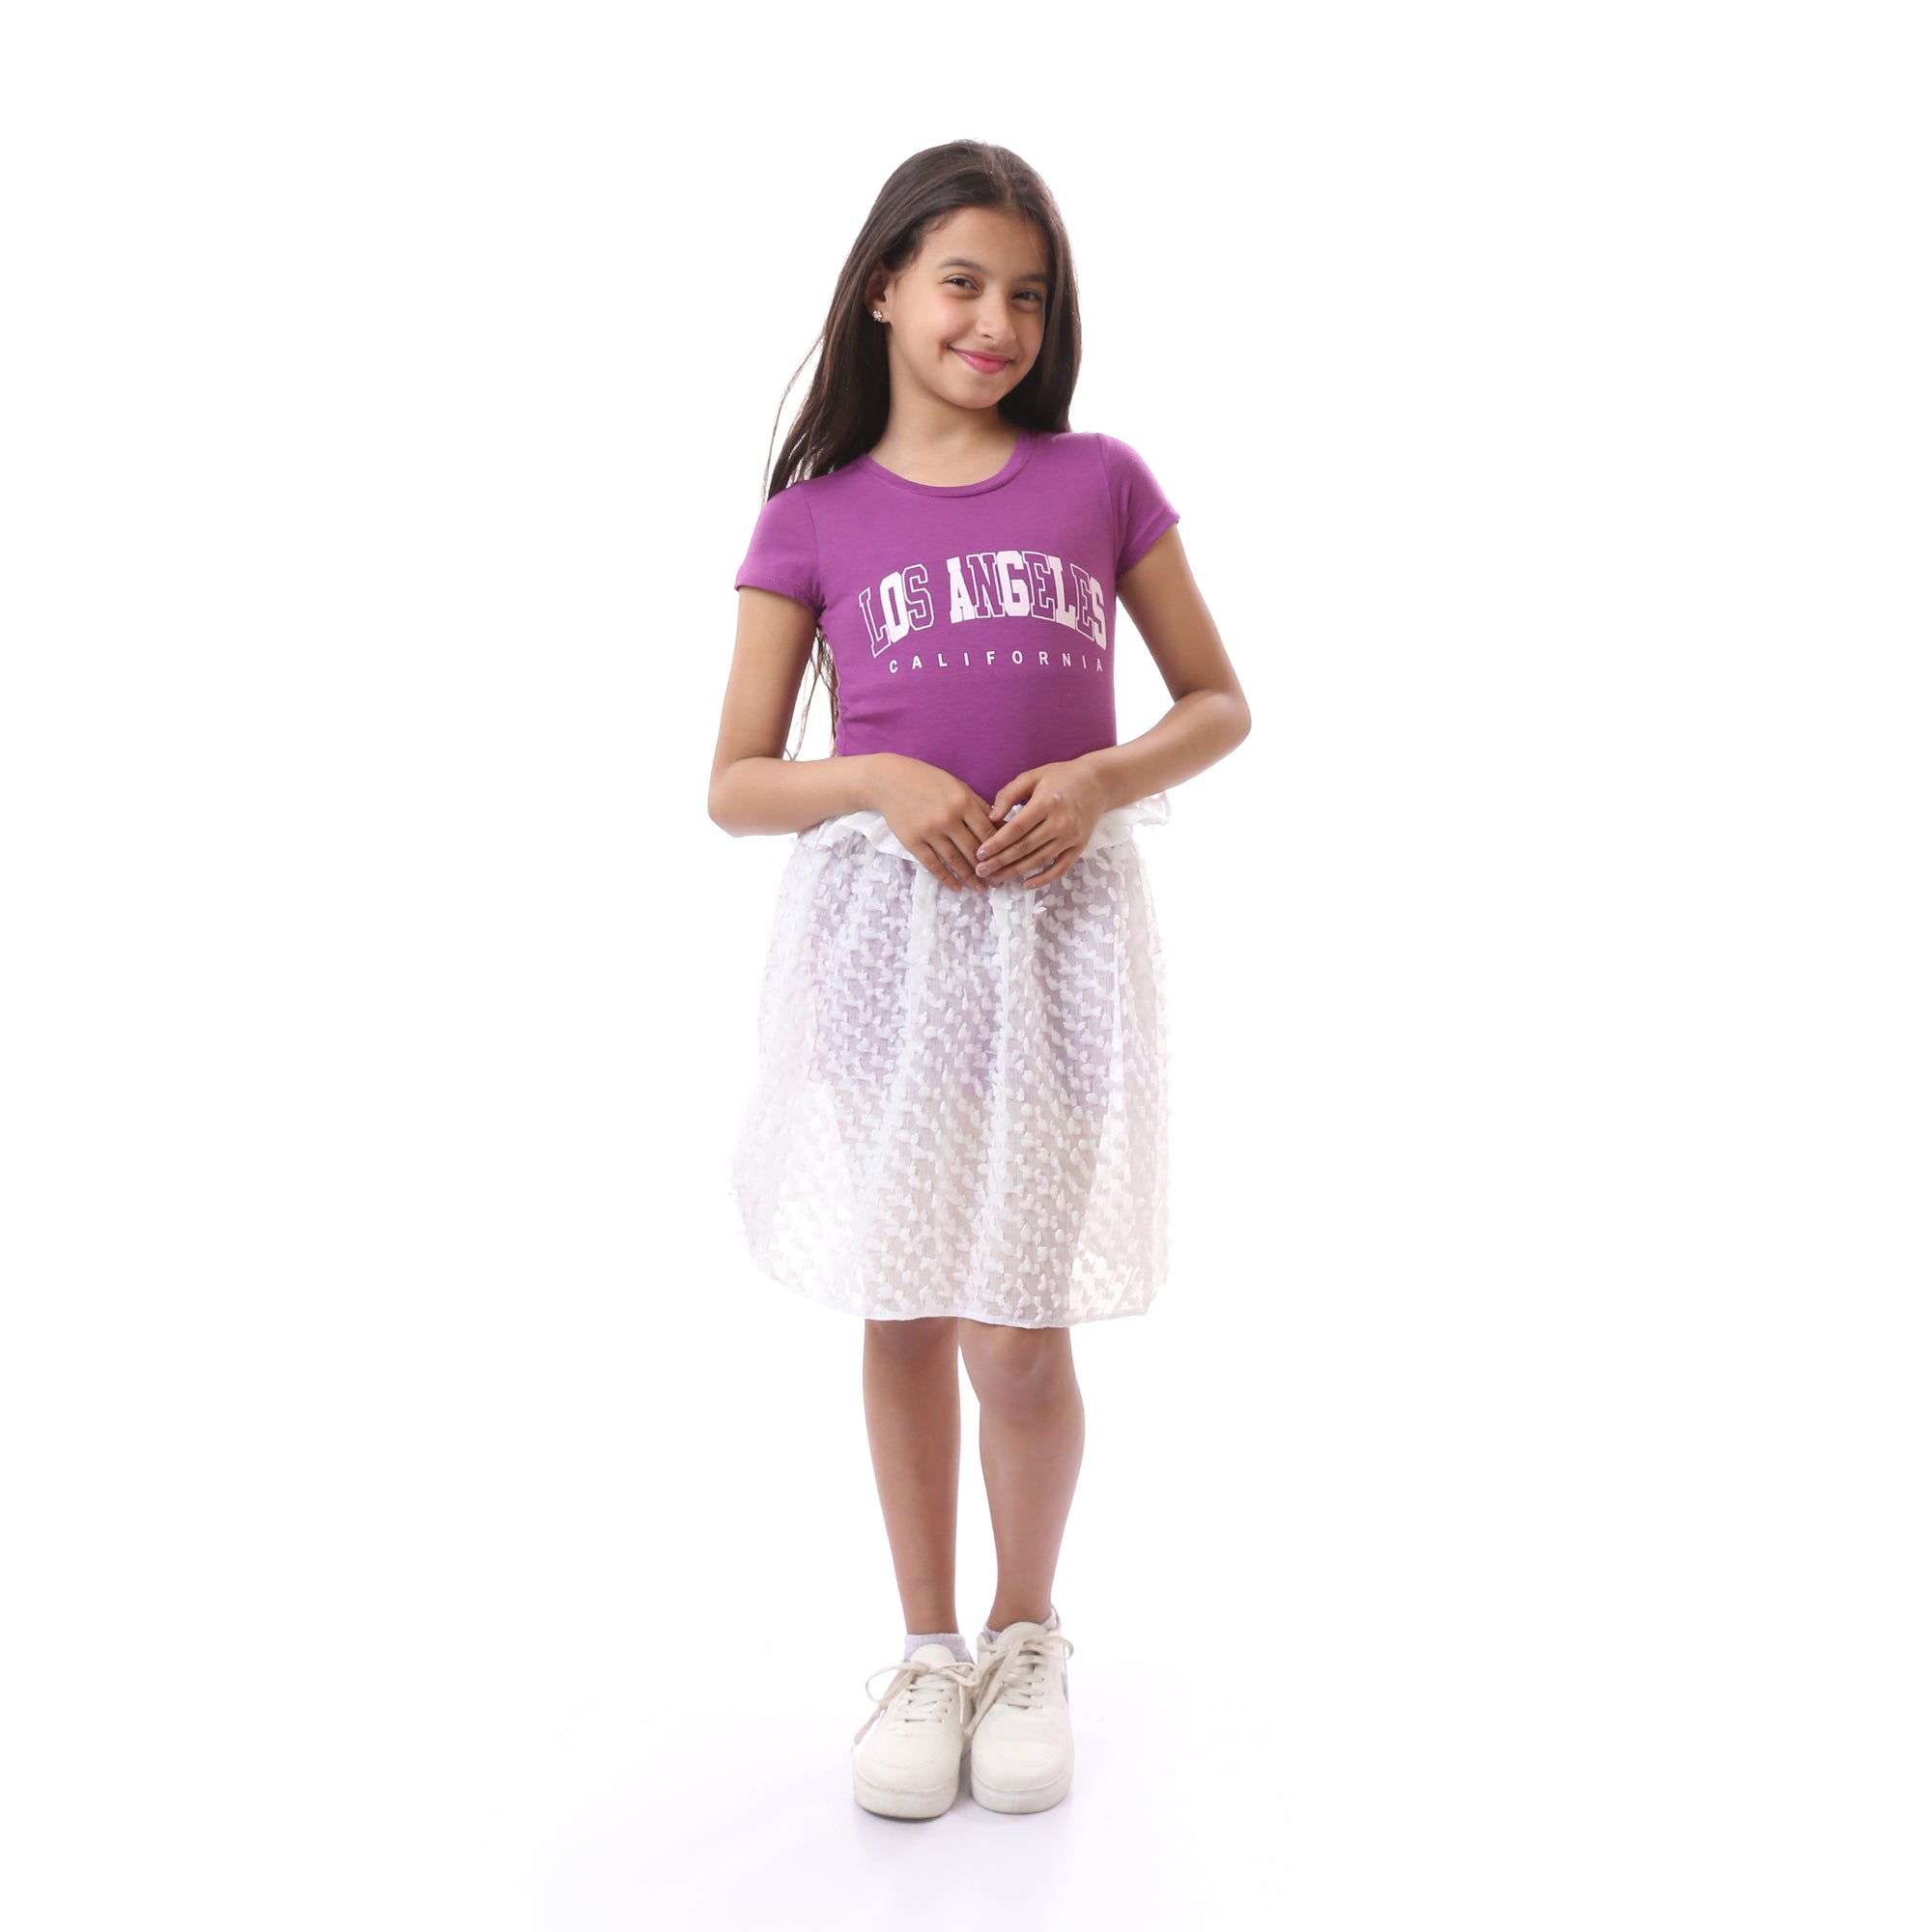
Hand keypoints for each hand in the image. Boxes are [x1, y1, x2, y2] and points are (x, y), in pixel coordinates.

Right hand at [865, 755, 999, 892]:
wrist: (888, 781)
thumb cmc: (927, 781)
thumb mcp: (956, 785)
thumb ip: (978, 805)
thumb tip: (1001, 826)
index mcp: (963, 801)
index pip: (987, 832)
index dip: (999, 849)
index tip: (1007, 862)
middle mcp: (948, 818)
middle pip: (973, 849)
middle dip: (987, 868)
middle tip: (998, 882)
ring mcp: (929, 831)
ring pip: (955, 861)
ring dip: (970, 878)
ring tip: (980, 889)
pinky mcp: (912, 842)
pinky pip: (933, 865)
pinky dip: (946, 879)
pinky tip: (956, 887)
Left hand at [974, 758, 1110, 889]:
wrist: (1098, 782)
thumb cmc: (1061, 776)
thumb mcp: (1033, 776)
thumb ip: (1009, 794)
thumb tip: (991, 817)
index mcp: (1047, 802)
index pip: (1017, 828)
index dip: (997, 843)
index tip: (980, 853)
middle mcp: (1060, 822)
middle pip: (1025, 847)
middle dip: (1000, 861)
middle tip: (981, 871)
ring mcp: (1071, 837)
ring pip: (1039, 860)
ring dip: (1016, 872)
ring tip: (996, 878)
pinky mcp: (1079, 846)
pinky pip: (1060, 868)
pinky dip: (1043, 879)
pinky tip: (1026, 884)